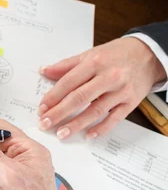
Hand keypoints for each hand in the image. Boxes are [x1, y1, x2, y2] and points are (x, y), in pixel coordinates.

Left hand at [39, 37, 166, 138]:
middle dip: (59, 113)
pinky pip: (115, 118)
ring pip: (96, 110)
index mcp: (94, 63)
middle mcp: (108, 77)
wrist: (148, 55)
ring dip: (77, 124)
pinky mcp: (131, 102)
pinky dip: (102, 128)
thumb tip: (44, 71)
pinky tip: (89, 135)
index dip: (53, 97)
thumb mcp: (90, 54)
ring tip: (61, 133)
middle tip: (45, 124)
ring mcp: (121, 91)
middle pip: (79, 98)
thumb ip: (66, 65)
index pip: (68, 82)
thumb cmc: (116, 55)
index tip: (41, 108)